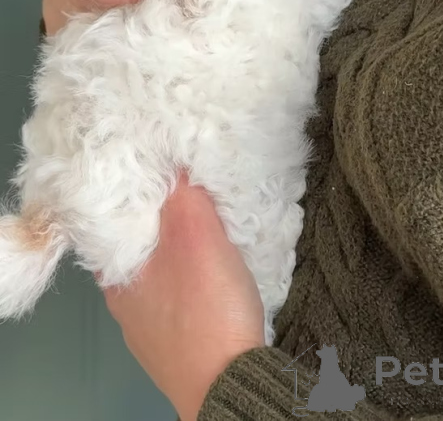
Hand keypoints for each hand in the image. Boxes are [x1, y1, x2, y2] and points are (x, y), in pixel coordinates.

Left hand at [103, 176, 264, 420]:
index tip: (156, 162)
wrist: (229, 386)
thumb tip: (174, 158)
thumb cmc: (207, 310)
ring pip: (160, 268)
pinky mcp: (177, 341)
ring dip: (181, 244)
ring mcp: (149, 326)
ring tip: (208, 219)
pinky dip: (193, 273)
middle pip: (138, 242)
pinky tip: (216, 266)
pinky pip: (179, 294)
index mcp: (116, 273)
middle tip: (190, 184)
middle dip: (163, 213)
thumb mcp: (198, 234)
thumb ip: (184, 194)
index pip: (110, 217)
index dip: (132, 186)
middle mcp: (123, 301)